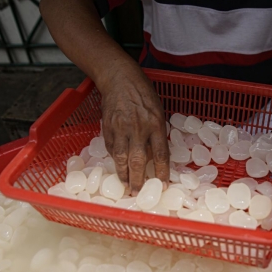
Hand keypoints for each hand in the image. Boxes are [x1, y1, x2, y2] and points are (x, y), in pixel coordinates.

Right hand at [98, 64, 169, 194]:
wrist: (119, 78)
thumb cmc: (143, 94)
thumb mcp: (157, 111)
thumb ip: (157, 133)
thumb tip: (155, 156)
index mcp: (155, 124)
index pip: (161, 154)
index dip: (162, 172)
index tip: (163, 185)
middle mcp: (138, 128)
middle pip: (138, 160)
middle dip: (138, 179)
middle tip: (138, 192)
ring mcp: (120, 129)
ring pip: (121, 158)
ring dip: (123, 174)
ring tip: (126, 185)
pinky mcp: (107, 128)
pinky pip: (111, 149)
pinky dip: (115, 160)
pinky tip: (118, 166)